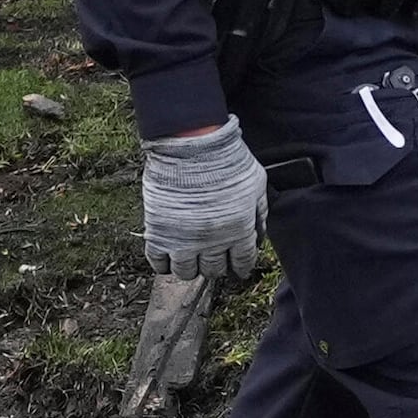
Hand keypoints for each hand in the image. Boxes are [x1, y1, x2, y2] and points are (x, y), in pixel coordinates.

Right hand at [139, 123, 268, 276]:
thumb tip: (258, 236)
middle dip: (216, 265)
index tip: (237, 266)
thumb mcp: (256, 184)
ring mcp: (183, 240)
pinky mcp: (159, 234)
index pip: (242, 263)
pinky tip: (168, 255)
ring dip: (190, 267)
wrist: (192, 145)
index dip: (240, 266)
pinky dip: (163, 264)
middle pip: (214, 270)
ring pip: (186, 273)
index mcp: (239, 230)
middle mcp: (213, 241)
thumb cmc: (227, 160)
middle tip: (212, 255)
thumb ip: (259, 213)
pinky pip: (158, 263)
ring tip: (190, 255)